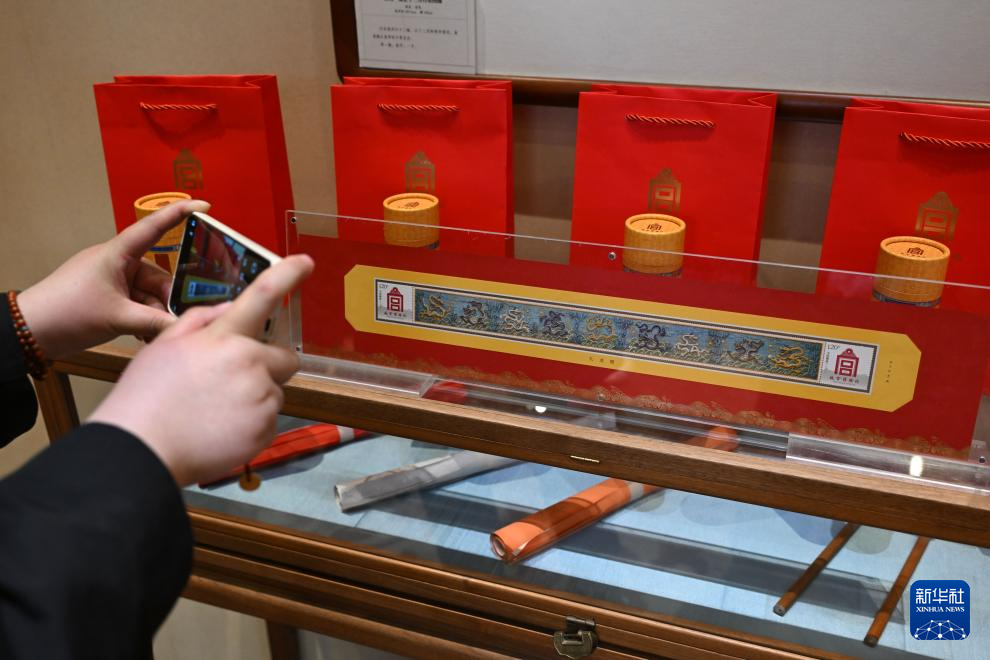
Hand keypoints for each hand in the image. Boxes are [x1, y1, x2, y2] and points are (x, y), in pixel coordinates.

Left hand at [17, 199, 210, 358]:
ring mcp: (112, 280)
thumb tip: (185, 325)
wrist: (30, 331)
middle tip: (177, 320)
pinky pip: (137, 304)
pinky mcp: (108, 297)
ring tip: (152, 334)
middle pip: (158, 277)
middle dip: (168, 300)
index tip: (204, 206)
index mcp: (117, 254)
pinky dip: (144, 318)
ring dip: (155, 315)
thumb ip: (155, 322)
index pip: (154, 227)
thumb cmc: (66, 313)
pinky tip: (144, 335)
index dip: (180, 213)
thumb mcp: (118, 318)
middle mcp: (117, 263)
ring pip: (149, 295)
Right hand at [88, 254, 314, 485]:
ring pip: (275, 391)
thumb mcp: (164, 345)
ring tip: (215, 411)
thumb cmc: (146, 397)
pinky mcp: (266, 427)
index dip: (288, 275)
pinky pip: (270, 420)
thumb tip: (228, 309)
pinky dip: (253, 424)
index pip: (261, 295)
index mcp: (223, 337)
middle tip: (231, 382)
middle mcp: (249, 362)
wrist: (142, 450)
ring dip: (255, 398)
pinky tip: (221, 428)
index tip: (306, 263)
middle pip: (284, 358)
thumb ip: (200, 320)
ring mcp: (261, 396)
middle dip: (267, 366)